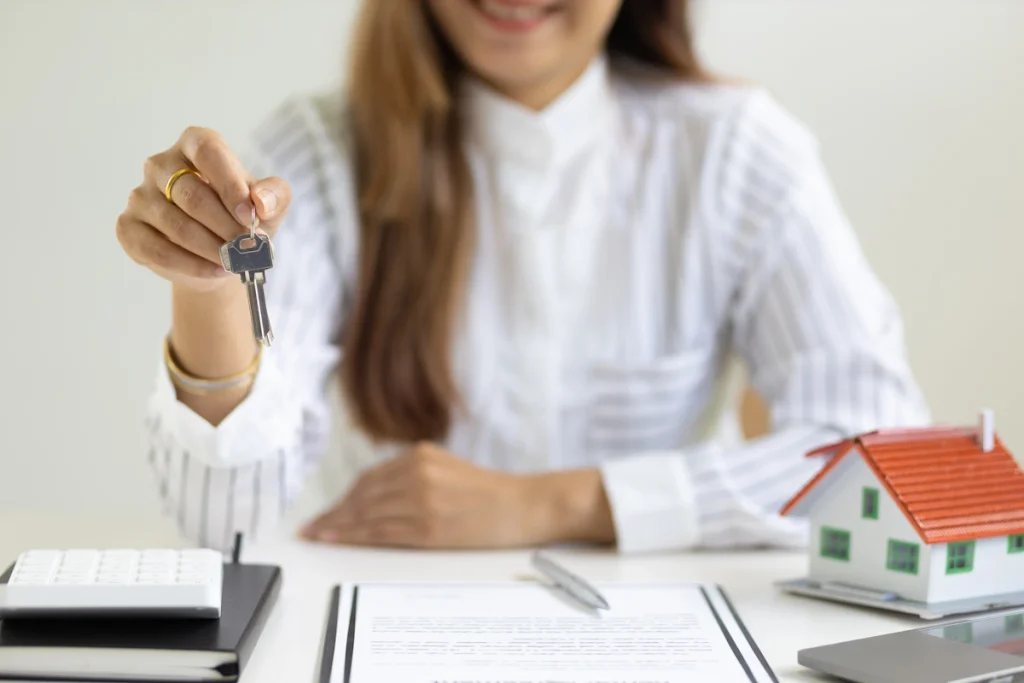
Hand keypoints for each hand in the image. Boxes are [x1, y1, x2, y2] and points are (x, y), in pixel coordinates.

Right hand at [115, 127, 291, 292]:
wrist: (219, 256)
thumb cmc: (241, 219)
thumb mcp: (269, 206)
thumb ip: (274, 196)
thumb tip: (261, 201)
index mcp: (195, 145)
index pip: (208, 151)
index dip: (230, 184)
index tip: (248, 215)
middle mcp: (161, 165)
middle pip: (191, 194)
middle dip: (225, 226)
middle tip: (246, 247)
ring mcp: (140, 195)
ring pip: (176, 225)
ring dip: (211, 248)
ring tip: (234, 261)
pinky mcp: (129, 227)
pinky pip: (157, 249)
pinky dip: (191, 265)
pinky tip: (214, 270)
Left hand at [299, 443, 616, 549]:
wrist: (524, 505)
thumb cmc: (491, 493)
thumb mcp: (448, 470)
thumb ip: (414, 476)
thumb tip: (376, 498)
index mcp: (421, 455)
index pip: (370, 479)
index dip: (344, 497)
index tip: (326, 510)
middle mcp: (418, 472)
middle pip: (363, 496)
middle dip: (335, 513)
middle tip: (311, 528)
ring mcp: (422, 500)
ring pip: (368, 515)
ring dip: (340, 527)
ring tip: (319, 536)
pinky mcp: (429, 527)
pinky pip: (383, 532)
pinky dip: (357, 537)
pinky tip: (342, 540)